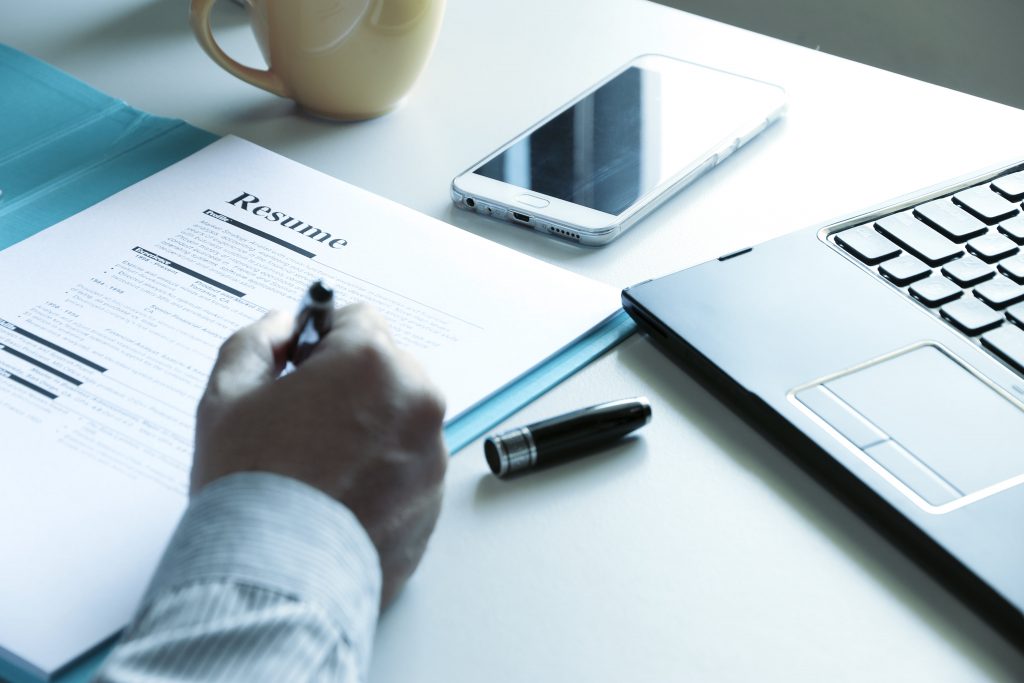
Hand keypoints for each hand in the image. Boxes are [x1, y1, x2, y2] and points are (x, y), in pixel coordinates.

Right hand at [192, 304, 447, 606]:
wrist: (275, 578)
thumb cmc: (251, 488)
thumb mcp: (226, 398)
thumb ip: (255, 344)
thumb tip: (280, 327)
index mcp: (372, 362)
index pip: (357, 319)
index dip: (321, 339)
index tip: (303, 363)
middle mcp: (415, 400)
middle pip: (385, 369)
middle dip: (349, 385)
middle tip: (303, 423)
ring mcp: (431, 453)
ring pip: (399, 419)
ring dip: (369, 429)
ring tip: (319, 469)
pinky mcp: (435, 499)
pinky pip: (409, 467)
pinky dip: (382, 474)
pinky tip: (339, 497)